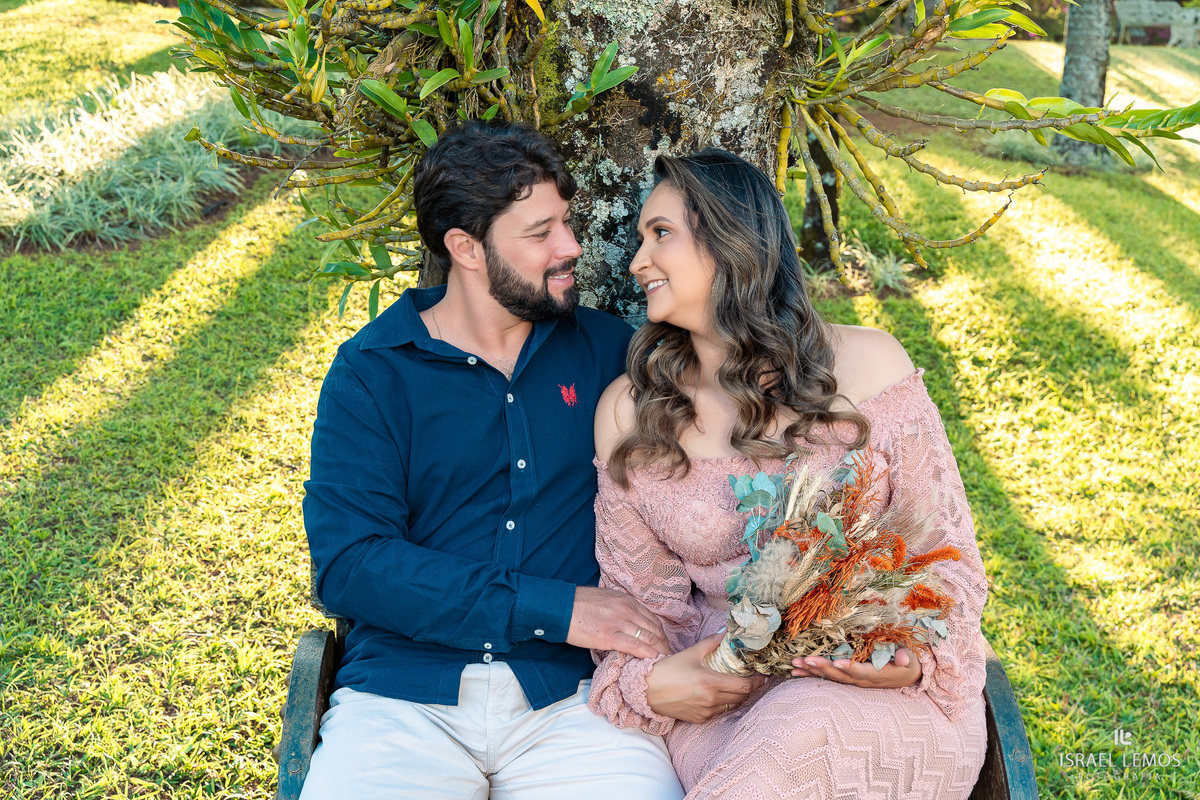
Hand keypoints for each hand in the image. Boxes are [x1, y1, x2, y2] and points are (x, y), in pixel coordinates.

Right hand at [567, 586, 669, 658]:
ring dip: (659, 652)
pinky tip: (653, 661)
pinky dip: (647, 654)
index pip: (652, 620)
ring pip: (648, 639)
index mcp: (627, 601)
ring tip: (664, 663)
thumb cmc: (579, 604)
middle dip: (664, 645)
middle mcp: (627, 610)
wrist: (561, 607)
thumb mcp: (606, 600)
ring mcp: (619, 623)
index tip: (664, 645)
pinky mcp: (610, 636)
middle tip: (669, 657)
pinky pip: (635, 646)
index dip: (661, 635)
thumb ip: (621, 609)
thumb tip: (629, 623)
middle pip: (654, 630)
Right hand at [646, 634, 765, 723]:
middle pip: (742, 697)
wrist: (647, 691)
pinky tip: (720, 695)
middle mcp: (711, 700)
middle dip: (749, 688)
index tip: (761, 676)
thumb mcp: (691, 653)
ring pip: (732, 706)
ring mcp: (706, 712)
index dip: (756, 682)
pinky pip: (719, 713)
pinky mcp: (699, 719)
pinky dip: (724, 704)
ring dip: (737, 697)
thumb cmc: (668, 670)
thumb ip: (711, 643)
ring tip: (737, 686)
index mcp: (711, 683)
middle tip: (751, 679)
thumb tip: (725, 631)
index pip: (745, 686)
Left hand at [789, 647, 922, 687]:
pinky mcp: (847, 678)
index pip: (862, 672)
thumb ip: (906, 657)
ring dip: (812, 671)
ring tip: (795, 664)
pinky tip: (795, 670)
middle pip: (840, 676)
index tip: (837, 663)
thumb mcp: (910, 659)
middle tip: (806, 660)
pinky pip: (827, 677)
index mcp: (878, 675)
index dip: (850, 668)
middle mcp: (862, 681)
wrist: (905, 676)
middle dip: (823, 668)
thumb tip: (903, 658)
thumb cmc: (907, 663)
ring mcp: (853, 681)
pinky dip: (811, 674)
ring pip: (830, 677)